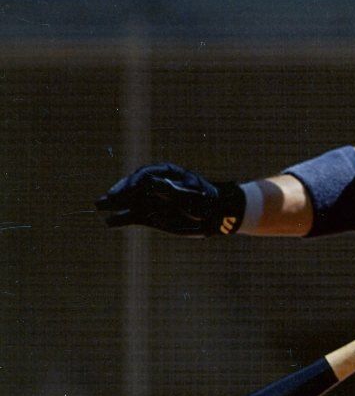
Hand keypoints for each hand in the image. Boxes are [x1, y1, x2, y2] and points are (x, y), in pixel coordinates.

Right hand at [96, 163, 244, 235]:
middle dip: (119, 192)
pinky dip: (121, 219)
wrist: (215, 216)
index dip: (135, 181)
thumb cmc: (207, 201)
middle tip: (108, 197)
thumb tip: (150, 183)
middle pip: (132, 187)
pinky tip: (108, 222)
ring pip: (129, 201)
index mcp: (166, 174)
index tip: (130, 189)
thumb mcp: (192, 194)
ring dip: (114, 203)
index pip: (144, 175)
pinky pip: (132, 216)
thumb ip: (171, 189)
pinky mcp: (150, 216)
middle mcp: (155, 186)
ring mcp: (152, 201)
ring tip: (98, 205)